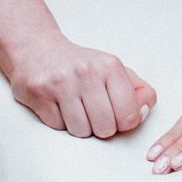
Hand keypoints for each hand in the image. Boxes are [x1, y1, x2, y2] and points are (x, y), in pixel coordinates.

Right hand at [4, 36, 156, 138]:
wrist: (38, 49)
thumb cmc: (81, 65)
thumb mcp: (113, 69)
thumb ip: (138, 90)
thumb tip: (144, 113)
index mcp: (110, 66)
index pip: (129, 116)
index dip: (123, 122)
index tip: (116, 114)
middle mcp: (86, 72)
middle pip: (106, 128)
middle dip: (101, 127)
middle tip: (93, 112)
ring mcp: (61, 83)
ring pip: (82, 132)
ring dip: (80, 126)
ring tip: (76, 108)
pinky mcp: (40, 94)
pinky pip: (59, 127)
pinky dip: (61, 122)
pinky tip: (59, 105)